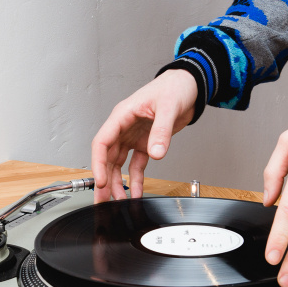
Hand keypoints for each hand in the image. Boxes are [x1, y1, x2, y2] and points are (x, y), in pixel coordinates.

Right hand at [91, 69, 196, 202]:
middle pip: (107, 157)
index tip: (101, 182)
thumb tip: (155, 153)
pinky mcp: (146, 142)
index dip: (98, 164)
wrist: (189, 85)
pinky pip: (136, 165)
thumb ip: (161, 132)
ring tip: (118, 201)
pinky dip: (136, 179)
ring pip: (119, 164)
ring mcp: (133, 136)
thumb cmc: (174, 87)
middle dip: (103, 180)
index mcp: (122, 116)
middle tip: (101, 199)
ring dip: (118, 182)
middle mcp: (124, 127)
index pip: (102, 143)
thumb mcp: (167, 107)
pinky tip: (137, 192)